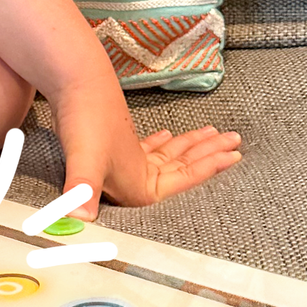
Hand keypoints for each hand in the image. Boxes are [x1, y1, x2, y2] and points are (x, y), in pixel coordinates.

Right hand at [52, 78, 242, 220]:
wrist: (70, 89)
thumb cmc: (82, 124)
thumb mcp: (86, 159)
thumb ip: (82, 189)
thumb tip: (77, 217)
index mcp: (133, 189)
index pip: (181, 180)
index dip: (209, 169)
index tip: (234, 157)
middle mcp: (132, 181)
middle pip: (181, 170)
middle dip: (209, 156)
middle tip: (235, 141)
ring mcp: (126, 165)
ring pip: (170, 158)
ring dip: (192, 147)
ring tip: (215, 134)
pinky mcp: (118, 149)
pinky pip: (151, 151)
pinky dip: (164, 144)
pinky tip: (170, 135)